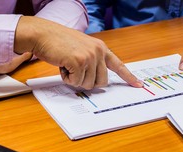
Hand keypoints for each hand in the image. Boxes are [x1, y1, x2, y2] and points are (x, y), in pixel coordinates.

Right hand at [14, 16, 142, 89]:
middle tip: (76, 72)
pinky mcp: (79, 62)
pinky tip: (62, 65)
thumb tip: (97, 82)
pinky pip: (76, 82)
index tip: (138, 85)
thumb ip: (93, 62)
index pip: (119, 65)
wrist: (44, 35)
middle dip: (88, 82)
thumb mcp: (82, 49)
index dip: (128, 77)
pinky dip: (67, 78)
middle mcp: (98, 51)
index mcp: (101, 48)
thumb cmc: (60, 43)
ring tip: (68, 65)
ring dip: (75, 79)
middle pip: (102, 82)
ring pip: (88, 84)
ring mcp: (90, 56)